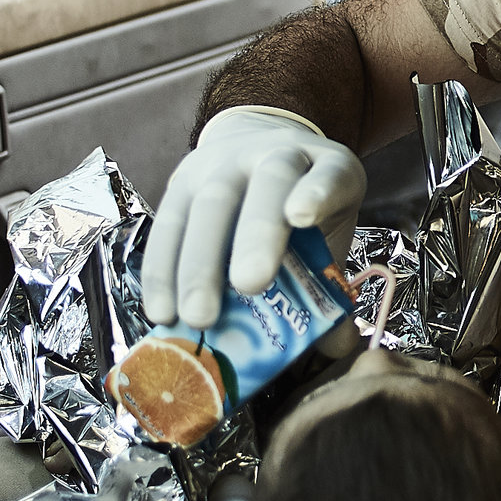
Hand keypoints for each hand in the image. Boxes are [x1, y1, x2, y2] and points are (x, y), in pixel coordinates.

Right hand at [141, 105, 366, 326]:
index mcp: (327, 168)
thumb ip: (333, 287)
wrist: (256, 155)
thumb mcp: (329, 234)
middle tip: (249, 285)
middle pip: (266, 187)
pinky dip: (163, 269)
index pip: (330, 174)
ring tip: (197, 316)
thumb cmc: (301, 210)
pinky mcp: (181, 183)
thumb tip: (338, 346)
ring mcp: (225, 164)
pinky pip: (168, 224)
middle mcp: (276, 155)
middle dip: (255, 237)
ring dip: (199, 264)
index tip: (303, 216)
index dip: (318, 192)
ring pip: (210, 204)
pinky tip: (162, 310)